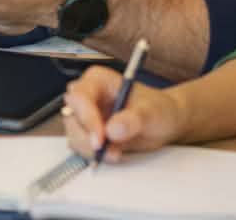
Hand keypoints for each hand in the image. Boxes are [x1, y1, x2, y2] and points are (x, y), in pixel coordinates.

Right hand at [62, 65, 185, 162]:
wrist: (164, 123)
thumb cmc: (158, 109)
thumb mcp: (152, 112)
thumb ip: (133, 119)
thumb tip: (113, 129)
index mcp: (98, 80)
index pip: (80, 97)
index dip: (87, 118)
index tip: (101, 138)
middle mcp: (88, 96)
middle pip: (72, 117)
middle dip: (86, 137)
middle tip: (106, 151)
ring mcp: (85, 116)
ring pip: (73, 134)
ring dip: (90, 149)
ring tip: (115, 153)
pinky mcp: (88, 133)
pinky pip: (81, 146)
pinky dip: (93, 155)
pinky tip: (112, 154)